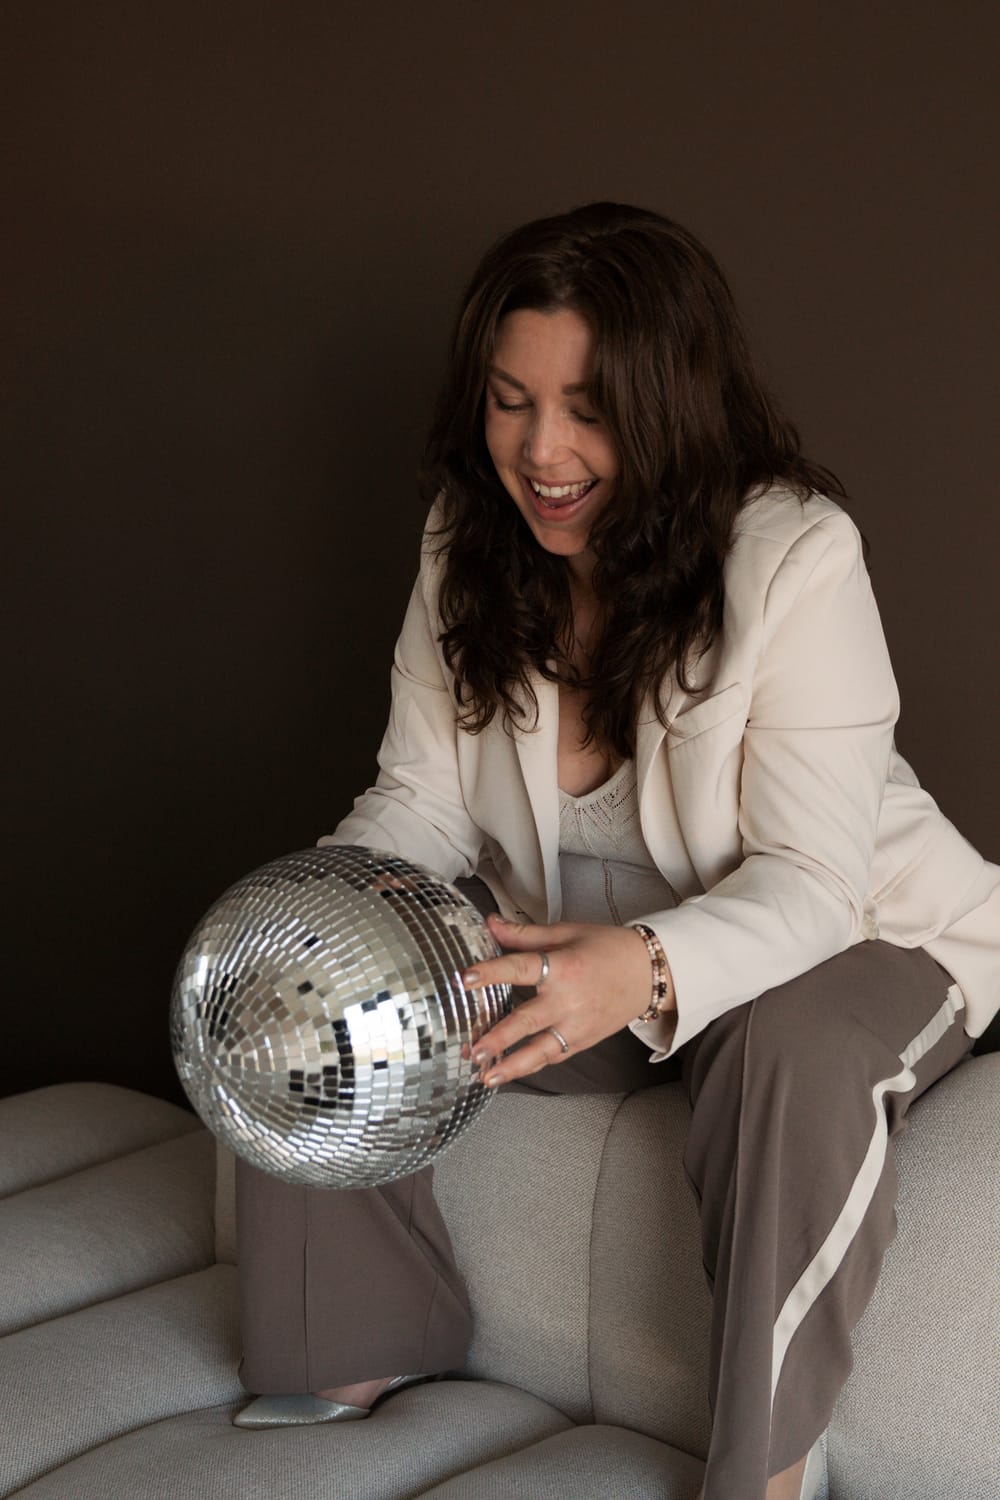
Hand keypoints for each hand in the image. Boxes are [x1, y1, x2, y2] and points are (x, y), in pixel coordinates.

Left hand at [462, 914, 675, 1085]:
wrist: (648, 973)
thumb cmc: (606, 948)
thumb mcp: (565, 933)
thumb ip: (524, 934)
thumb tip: (490, 922)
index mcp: (563, 967)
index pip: (520, 969)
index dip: (492, 972)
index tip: (465, 978)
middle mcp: (569, 1000)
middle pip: (528, 1021)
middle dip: (498, 1038)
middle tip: (473, 1051)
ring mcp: (577, 1025)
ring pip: (541, 1051)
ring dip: (512, 1065)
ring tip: (486, 1077)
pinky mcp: (583, 1041)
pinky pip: (554, 1056)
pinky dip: (531, 1065)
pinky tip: (508, 1072)